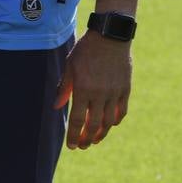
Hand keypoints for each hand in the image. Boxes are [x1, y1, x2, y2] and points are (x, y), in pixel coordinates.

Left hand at [53, 31, 131, 149]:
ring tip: (94, 139)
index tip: (71, 146)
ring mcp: (114, 93)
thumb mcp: (70, 66)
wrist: (110, 36)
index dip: (73, 135)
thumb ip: (64, 88)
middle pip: (93, 125)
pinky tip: (110, 124)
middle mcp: (99, 94)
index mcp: (83, 89)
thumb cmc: (86, 50)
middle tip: (82, 146)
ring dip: (101, 134)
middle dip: (86, 139)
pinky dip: (115, 121)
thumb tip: (56, 107)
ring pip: (109, 122)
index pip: (76, 120)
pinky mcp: (125, 90)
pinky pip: (121, 111)